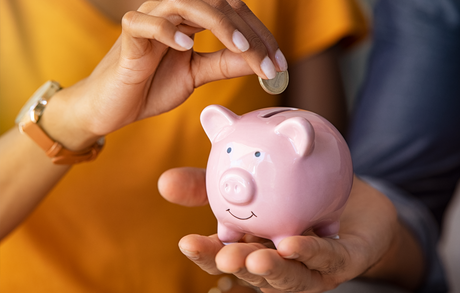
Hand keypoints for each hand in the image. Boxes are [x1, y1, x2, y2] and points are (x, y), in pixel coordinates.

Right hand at [42, 0, 286, 149]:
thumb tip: (258, 61)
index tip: (280, 64)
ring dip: (219, 25)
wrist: (113, 106)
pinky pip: (145, 23)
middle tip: (270, 63)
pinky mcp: (128, 36)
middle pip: (218, 4)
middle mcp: (173, 12)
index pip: (233, 14)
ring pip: (187, 4)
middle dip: (249, 33)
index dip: (259, 36)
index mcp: (191, 19)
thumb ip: (224, 64)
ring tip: (241, 49)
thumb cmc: (151, 86)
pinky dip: (166, 30)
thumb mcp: (196, 75)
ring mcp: (149, 19)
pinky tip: (186, 46)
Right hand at [159, 169, 424, 291]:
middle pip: (251, 271)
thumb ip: (212, 184)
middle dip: (235, 267)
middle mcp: (278, 262)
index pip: (224, 254)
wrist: (351, 192)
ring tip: (254, 259)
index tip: (186, 241)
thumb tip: (164, 181)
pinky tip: (294, 243)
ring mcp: (309, 267)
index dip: (206, 253)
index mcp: (253, 245)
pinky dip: (310, 253)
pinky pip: (326, 259)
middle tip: (223, 256)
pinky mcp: (341, 262)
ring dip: (271, 271)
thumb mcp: (252, 180)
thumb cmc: (297, 191)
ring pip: (288, 277)